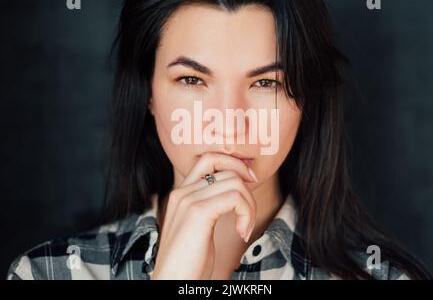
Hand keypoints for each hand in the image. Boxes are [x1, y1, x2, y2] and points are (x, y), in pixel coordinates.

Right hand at [151, 152, 257, 279]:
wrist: (173, 283)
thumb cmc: (188, 262)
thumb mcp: (199, 228)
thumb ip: (210, 206)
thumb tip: (235, 193)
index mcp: (181, 194)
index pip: (209, 159)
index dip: (233, 164)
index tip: (249, 182)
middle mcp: (182, 192)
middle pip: (224, 167)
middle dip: (246, 185)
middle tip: (250, 208)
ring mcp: (188, 200)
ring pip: (234, 182)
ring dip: (249, 205)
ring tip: (244, 226)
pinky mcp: (198, 212)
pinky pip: (235, 197)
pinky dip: (246, 213)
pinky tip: (241, 232)